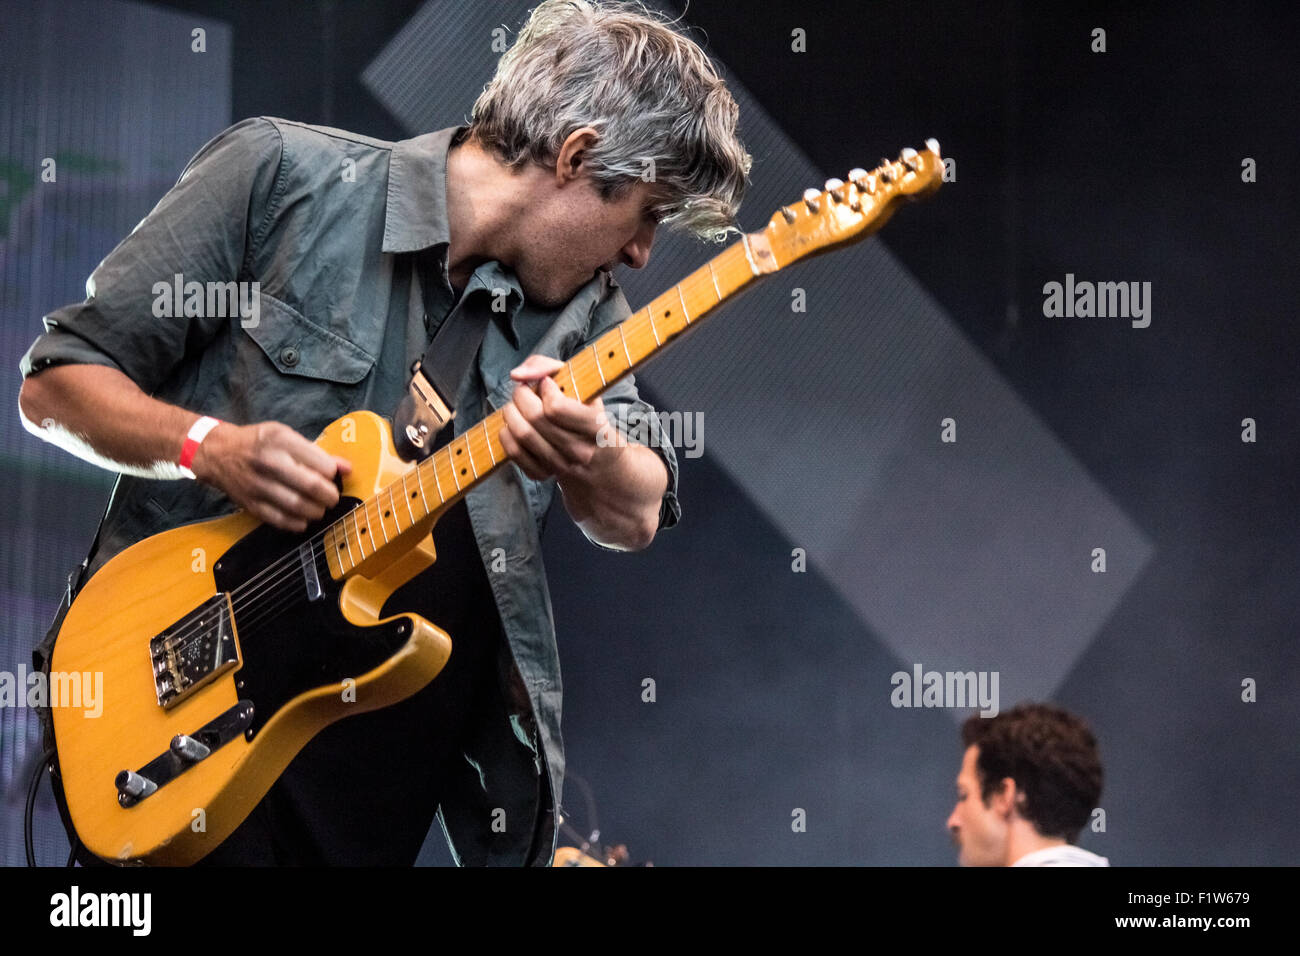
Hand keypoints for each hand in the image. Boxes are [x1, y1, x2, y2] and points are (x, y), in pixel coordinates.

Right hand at [191, 421, 351, 531]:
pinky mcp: (251, 504)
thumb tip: (346, 468)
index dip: (334, 475)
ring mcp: (258, 485)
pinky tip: (303, 519)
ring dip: (316, 511)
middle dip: (330, 496)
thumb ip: (316, 452)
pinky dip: (297, 523)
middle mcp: (269, 463)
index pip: (321, 464)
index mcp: (281, 441)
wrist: (217, 453)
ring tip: (319, 508)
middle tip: (331, 497)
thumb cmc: (258, 442)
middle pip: (311, 486)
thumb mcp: (285, 436)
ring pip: (298, 506)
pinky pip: (280, 520)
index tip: (335, 477)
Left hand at [499, 354, 619, 482]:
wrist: (596, 458)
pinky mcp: (542, 475)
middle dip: (522, 396)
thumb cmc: (585, 413)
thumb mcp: (581, 386)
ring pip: (522, 434)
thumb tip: (518, 375)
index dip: (544, 389)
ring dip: (511, 412)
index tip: (547, 384)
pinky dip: (507, 433)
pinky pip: (513, 451)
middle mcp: (580, 451)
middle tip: (525, 390)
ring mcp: (560, 466)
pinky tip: (516, 424)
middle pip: (535, 418)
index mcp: (595, 428)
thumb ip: (549, 367)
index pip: (556, 408)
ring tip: (517, 405)